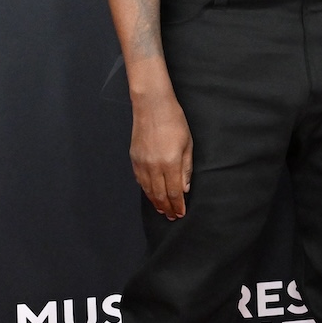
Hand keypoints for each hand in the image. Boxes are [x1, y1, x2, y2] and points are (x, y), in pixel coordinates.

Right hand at [130, 93, 192, 219]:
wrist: (152, 106)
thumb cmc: (174, 121)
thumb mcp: (187, 144)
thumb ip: (186, 168)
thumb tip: (184, 188)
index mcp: (170, 163)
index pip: (174, 192)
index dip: (177, 205)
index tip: (181, 213)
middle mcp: (154, 166)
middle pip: (160, 194)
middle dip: (167, 208)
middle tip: (172, 216)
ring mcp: (142, 163)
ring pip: (148, 190)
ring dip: (155, 202)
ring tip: (162, 210)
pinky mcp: (134, 158)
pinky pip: (140, 180)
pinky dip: (146, 190)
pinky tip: (151, 195)